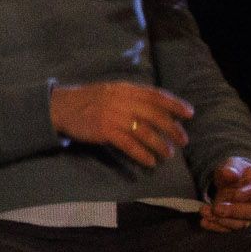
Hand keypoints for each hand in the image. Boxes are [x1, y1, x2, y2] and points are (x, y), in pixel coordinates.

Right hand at [48, 81, 193, 165]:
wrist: (61, 107)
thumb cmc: (89, 100)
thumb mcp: (111, 91)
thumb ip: (132, 97)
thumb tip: (159, 108)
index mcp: (125, 89)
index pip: (156, 95)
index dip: (175, 104)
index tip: (190, 113)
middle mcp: (122, 101)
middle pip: (155, 115)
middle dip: (173, 129)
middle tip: (183, 140)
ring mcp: (113, 116)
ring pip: (145, 132)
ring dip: (160, 145)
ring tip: (168, 154)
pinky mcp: (105, 131)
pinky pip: (129, 145)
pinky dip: (142, 154)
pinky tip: (150, 162)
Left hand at [201, 155, 250, 231]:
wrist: (233, 181)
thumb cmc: (236, 172)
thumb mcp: (232, 165)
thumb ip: (231, 168)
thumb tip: (229, 173)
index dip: (248, 194)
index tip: (235, 194)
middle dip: (234, 212)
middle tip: (217, 208)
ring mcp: (250, 216)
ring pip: (242, 224)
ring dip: (223, 221)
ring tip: (206, 213)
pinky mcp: (238, 223)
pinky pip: (230, 229)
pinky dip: (216, 227)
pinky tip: (204, 222)